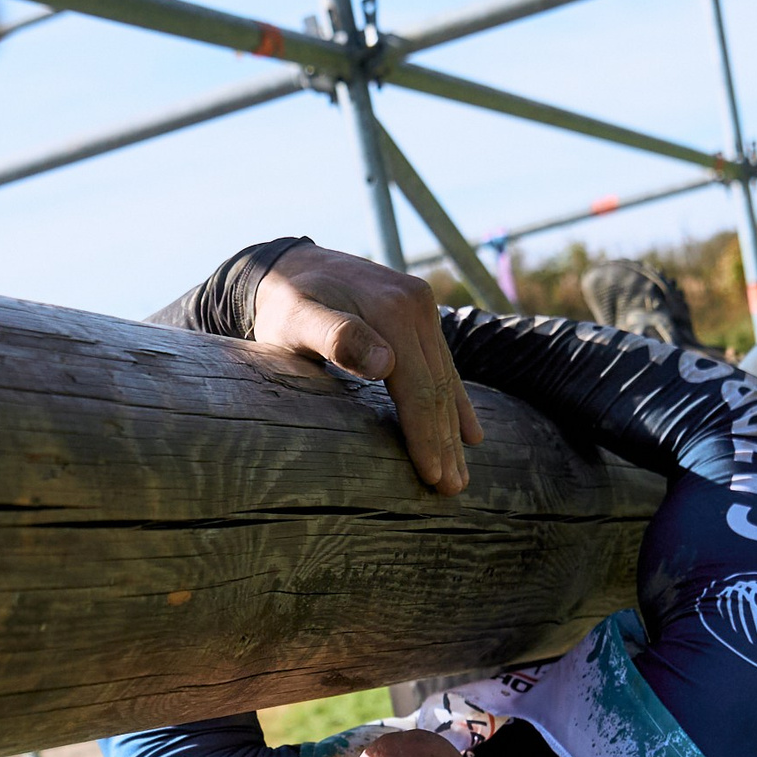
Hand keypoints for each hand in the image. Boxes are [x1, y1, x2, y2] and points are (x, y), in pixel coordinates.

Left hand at [254, 244, 483, 494]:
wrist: (288, 266)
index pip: (417, 385)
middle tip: (451, 490)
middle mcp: (416, 306)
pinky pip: (442, 365)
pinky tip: (471, 433)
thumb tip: (385, 363)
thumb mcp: (296, 318)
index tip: (431, 475)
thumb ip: (335, 336)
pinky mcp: (419, 314)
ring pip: (444, 379)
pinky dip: (455, 402)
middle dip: (444, 441)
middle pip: (436, 386)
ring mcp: (422, 308)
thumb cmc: (286, 302)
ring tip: (459, 475)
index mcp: (393, 310)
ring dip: (453, 429)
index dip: (425, 433)